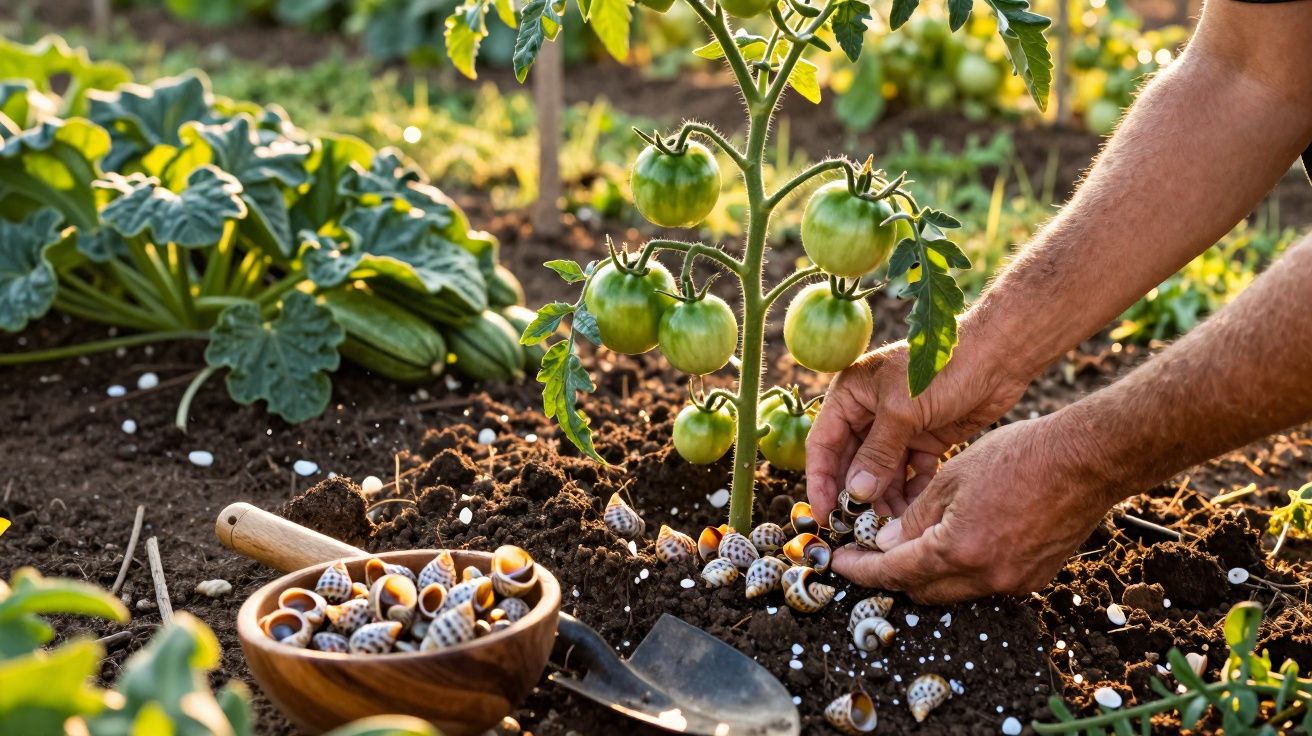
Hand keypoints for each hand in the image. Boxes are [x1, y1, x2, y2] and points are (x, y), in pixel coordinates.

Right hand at [805, 332, 1028, 523]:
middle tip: (858, 529)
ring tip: (890, 525)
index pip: (824, 444)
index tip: (824, 513)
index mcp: (852, 395)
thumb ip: (877, 454)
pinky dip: (912, 490)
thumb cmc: (942, 369)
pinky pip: (911, 472)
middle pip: (852, 462)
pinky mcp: (927, 438)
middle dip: (855, 495)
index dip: (821, 480)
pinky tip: (917, 509)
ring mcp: (900, 427)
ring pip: (882, 472)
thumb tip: (855, 493)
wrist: (999, 355)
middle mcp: (870, 411)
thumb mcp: (902, 411)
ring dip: (884, 497)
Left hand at [830, 413, 1120, 602]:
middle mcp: (986, 576)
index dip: (861, 569)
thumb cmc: (1021, 456)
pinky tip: (955, 539)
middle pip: (922, 590)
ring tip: (911, 540)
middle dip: (891, 574)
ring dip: (928, 571)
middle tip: (869, 551)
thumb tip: (885, 544)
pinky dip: (961, 567)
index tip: (840, 562)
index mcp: (958, 550)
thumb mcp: (952, 476)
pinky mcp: (1034, 577)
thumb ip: (914, 517)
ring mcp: (1013, 581)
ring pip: (953, 589)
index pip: (894, 572)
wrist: (1088, 459)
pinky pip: (984, 582)